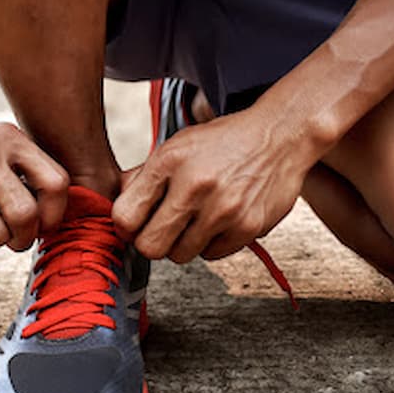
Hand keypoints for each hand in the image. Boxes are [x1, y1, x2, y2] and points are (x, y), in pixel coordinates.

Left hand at [112, 107, 313, 261]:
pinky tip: (220, 219)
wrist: (280, 137)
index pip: (125, 217)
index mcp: (169, 161)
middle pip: (150, 246)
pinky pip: (211, 255)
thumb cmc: (222, 143)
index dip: (126, 226)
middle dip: (153, 242)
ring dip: (183, 243)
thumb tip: (114, 211)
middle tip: (164, 228)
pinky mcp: (247, 226)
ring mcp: (223, 209)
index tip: (136, 223)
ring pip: (181, 255)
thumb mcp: (177, 147)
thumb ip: (143, 177)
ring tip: (196, 219)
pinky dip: (211, 243)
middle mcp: (195, 185)